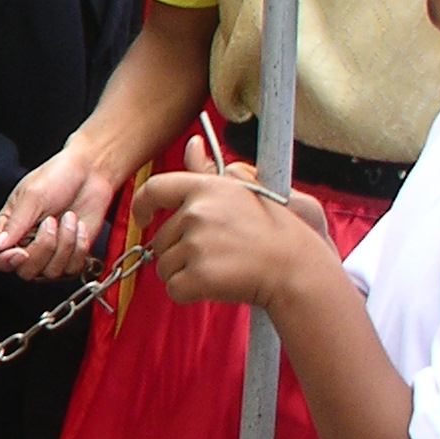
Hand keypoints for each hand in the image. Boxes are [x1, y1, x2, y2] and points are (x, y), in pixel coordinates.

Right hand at [0, 145, 121, 279]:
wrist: (91, 172)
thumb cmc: (58, 177)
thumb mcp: (31, 196)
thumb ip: (14, 225)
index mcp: (9, 230)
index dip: (5, 261)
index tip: (20, 252)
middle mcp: (27, 245)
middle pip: (25, 271)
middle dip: (43, 247)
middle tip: (50, 221)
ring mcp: (50, 254)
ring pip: (50, 272)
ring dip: (65, 243)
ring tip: (68, 218)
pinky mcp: (72, 257)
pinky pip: (72, 268)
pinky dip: (79, 247)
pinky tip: (79, 227)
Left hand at [130, 138, 334, 308]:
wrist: (297, 269)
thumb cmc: (276, 232)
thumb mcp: (247, 191)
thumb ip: (210, 171)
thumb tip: (192, 144)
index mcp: (207, 189)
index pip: (154, 189)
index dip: (142, 205)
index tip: (143, 217)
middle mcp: (197, 213)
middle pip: (160, 239)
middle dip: (181, 251)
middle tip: (219, 254)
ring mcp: (196, 245)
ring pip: (165, 266)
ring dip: (186, 272)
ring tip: (223, 268)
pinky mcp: (198, 276)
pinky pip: (174, 289)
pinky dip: (191, 293)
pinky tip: (219, 285)